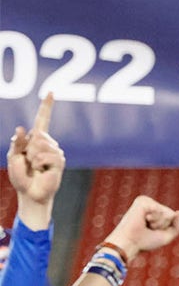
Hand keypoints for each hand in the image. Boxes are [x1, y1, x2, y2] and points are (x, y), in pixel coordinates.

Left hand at [7, 94, 63, 229]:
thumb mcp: (13, 157)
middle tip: (29, 162)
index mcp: (36, 140)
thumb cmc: (21, 176)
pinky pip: (46, 156)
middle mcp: (48, 144)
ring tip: (36, 167)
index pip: (42, 120)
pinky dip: (40, 163)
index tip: (51, 92)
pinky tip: (42, 171)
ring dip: (33, 157)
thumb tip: (22, 128)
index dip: (46, 106)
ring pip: (42, 144)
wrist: (30, 193)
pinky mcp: (59, 162)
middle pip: (38, 134)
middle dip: (28, 147)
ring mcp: (56, 152)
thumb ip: (17, 143)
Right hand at [104, 195, 178, 261]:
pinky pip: (161, 210)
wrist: (131, 243)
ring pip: (168, 213)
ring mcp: (147, 202)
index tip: (152, 232)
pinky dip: (155, 219)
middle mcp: (151, 205)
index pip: (173, 217)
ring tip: (146, 225)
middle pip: (172, 215)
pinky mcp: (143, 201)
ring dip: (159, 224)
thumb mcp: (166, 236)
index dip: (166, 228)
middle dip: (163, 226)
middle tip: (149, 229)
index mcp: (155, 212)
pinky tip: (144, 219)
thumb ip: (177, 226)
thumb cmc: (145, 242)